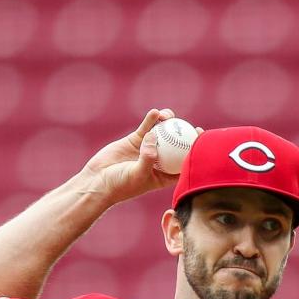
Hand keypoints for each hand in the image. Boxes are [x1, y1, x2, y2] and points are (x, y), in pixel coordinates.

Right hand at [82, 109, 199, 203]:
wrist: (97, 182)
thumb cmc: (119, 185)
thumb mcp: (136, 175)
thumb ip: (147, 159)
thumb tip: (154, 139)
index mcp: (163, 175)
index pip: (183, 164)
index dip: (194, 154)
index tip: (201, 144)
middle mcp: (157, 161)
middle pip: (176, 147)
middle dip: (187, 136)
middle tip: (193, 127)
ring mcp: (147, 149)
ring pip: (162, 134)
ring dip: (167, 123)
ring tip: (168, 116)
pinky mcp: (135, 140)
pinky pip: (146, 127)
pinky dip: (151, 119)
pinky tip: (156, 112)